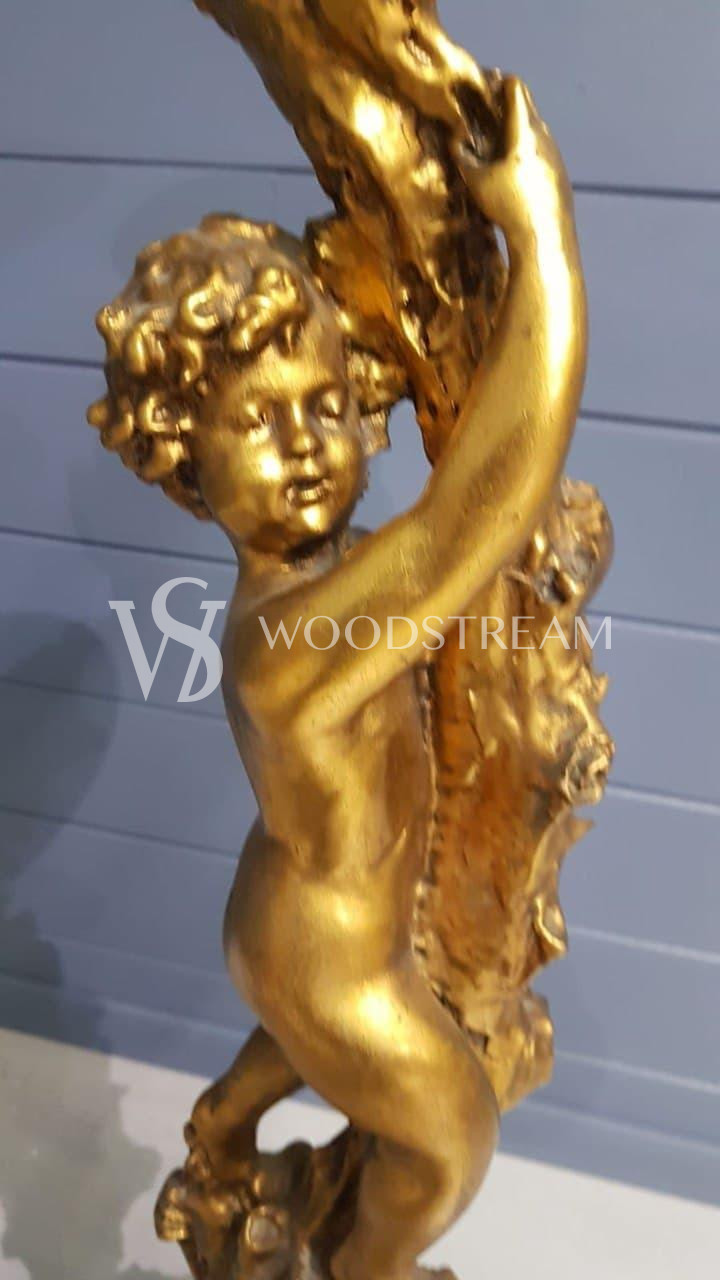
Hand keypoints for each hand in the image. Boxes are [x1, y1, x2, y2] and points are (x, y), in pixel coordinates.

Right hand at [453, 77, 571, 245]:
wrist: (544, 236)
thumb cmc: (509, 205)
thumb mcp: (477, 181)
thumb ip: (465, 158)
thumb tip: (456, 143)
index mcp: (524, 130)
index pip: (516, 88)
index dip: (499, 81)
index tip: (485, 82)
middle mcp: (544, 136)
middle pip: (527, 106)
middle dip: (506, 104)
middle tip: (486, 108)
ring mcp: (554, 154)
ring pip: (534, 130)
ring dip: (516, 128)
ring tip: (496, 140)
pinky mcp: (559, 172)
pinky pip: (540, 150)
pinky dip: (526, 148)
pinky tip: (513, 168)